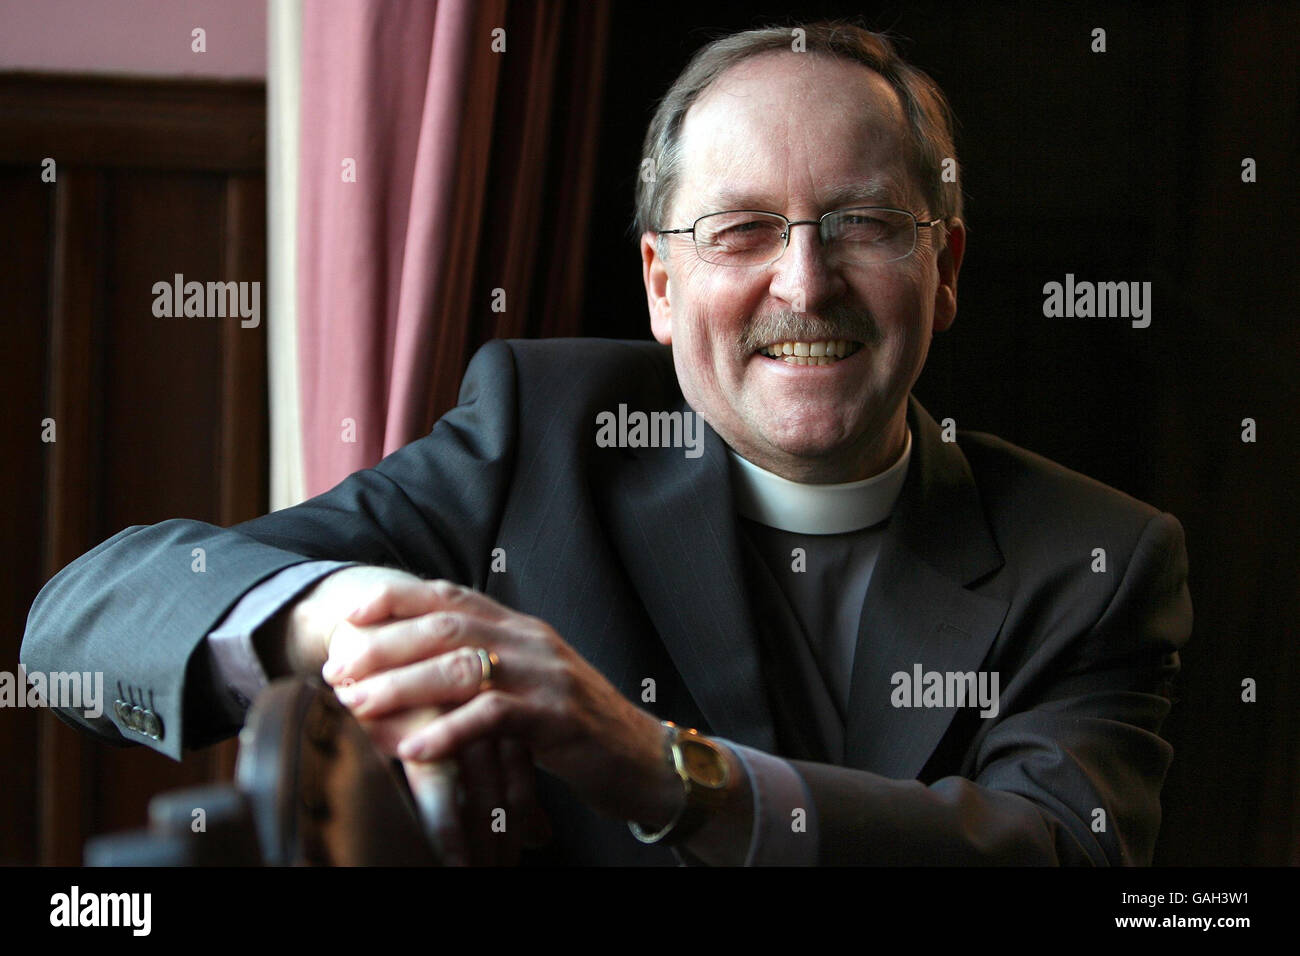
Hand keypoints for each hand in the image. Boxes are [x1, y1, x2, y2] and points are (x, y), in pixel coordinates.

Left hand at [322, 579, 685, 827]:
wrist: (644, 759)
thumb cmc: (576, 726)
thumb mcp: (529, 683)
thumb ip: (487, 665)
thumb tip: (417, 663)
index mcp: (521, 627)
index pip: (452, 596)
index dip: (398, 598)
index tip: (350, 614)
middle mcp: (532, 641)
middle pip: (447, 626)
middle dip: (385, 644)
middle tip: (338, 667)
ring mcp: (547, 676)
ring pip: (463, 666)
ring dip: (402, 685)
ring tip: (358, 703)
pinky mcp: (558, 718)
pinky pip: (493, 717)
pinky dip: (447, 732)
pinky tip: (412, 749)